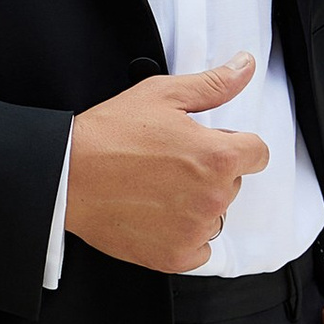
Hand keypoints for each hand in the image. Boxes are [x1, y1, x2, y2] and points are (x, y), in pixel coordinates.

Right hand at [64, 56, 268, 272]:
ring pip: (214, 215)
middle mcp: (213, 197)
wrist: (66, 175)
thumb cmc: (109, 135)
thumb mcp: (163, 95)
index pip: (257, 153)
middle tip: (168, 162)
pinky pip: (198, 248)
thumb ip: (214, 84)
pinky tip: (155, 214)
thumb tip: (244, 66)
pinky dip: (182, 235)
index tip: (208, 145)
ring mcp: (194, 230)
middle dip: (210, 172)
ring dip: (196, 204)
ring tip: (156, 187)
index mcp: (218, 157)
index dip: (234, 144)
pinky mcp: (174, 256)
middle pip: (232, 184)